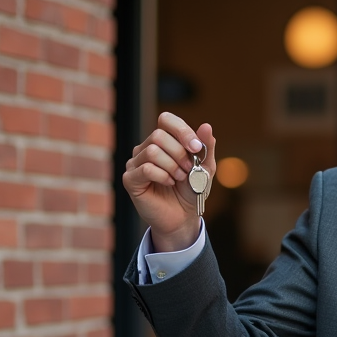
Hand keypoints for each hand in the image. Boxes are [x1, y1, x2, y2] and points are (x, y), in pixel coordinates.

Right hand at [123, 112, 216, 251]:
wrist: (183, 217)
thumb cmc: (191, 190)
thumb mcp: (205, 167)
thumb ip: (206, 147)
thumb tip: (206, 126)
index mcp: (163, 141)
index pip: (166, 120)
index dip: (182, 130)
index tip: (196, 148)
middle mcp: (146, 148)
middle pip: (158, 135)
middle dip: (179, 153)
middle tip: (187, 170)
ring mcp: (135, 163)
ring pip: (152, 151)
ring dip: (172, 166)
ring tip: (179, 178)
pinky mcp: (130, 179)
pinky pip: (146, 168)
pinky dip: (162, 176)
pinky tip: (169, 183)